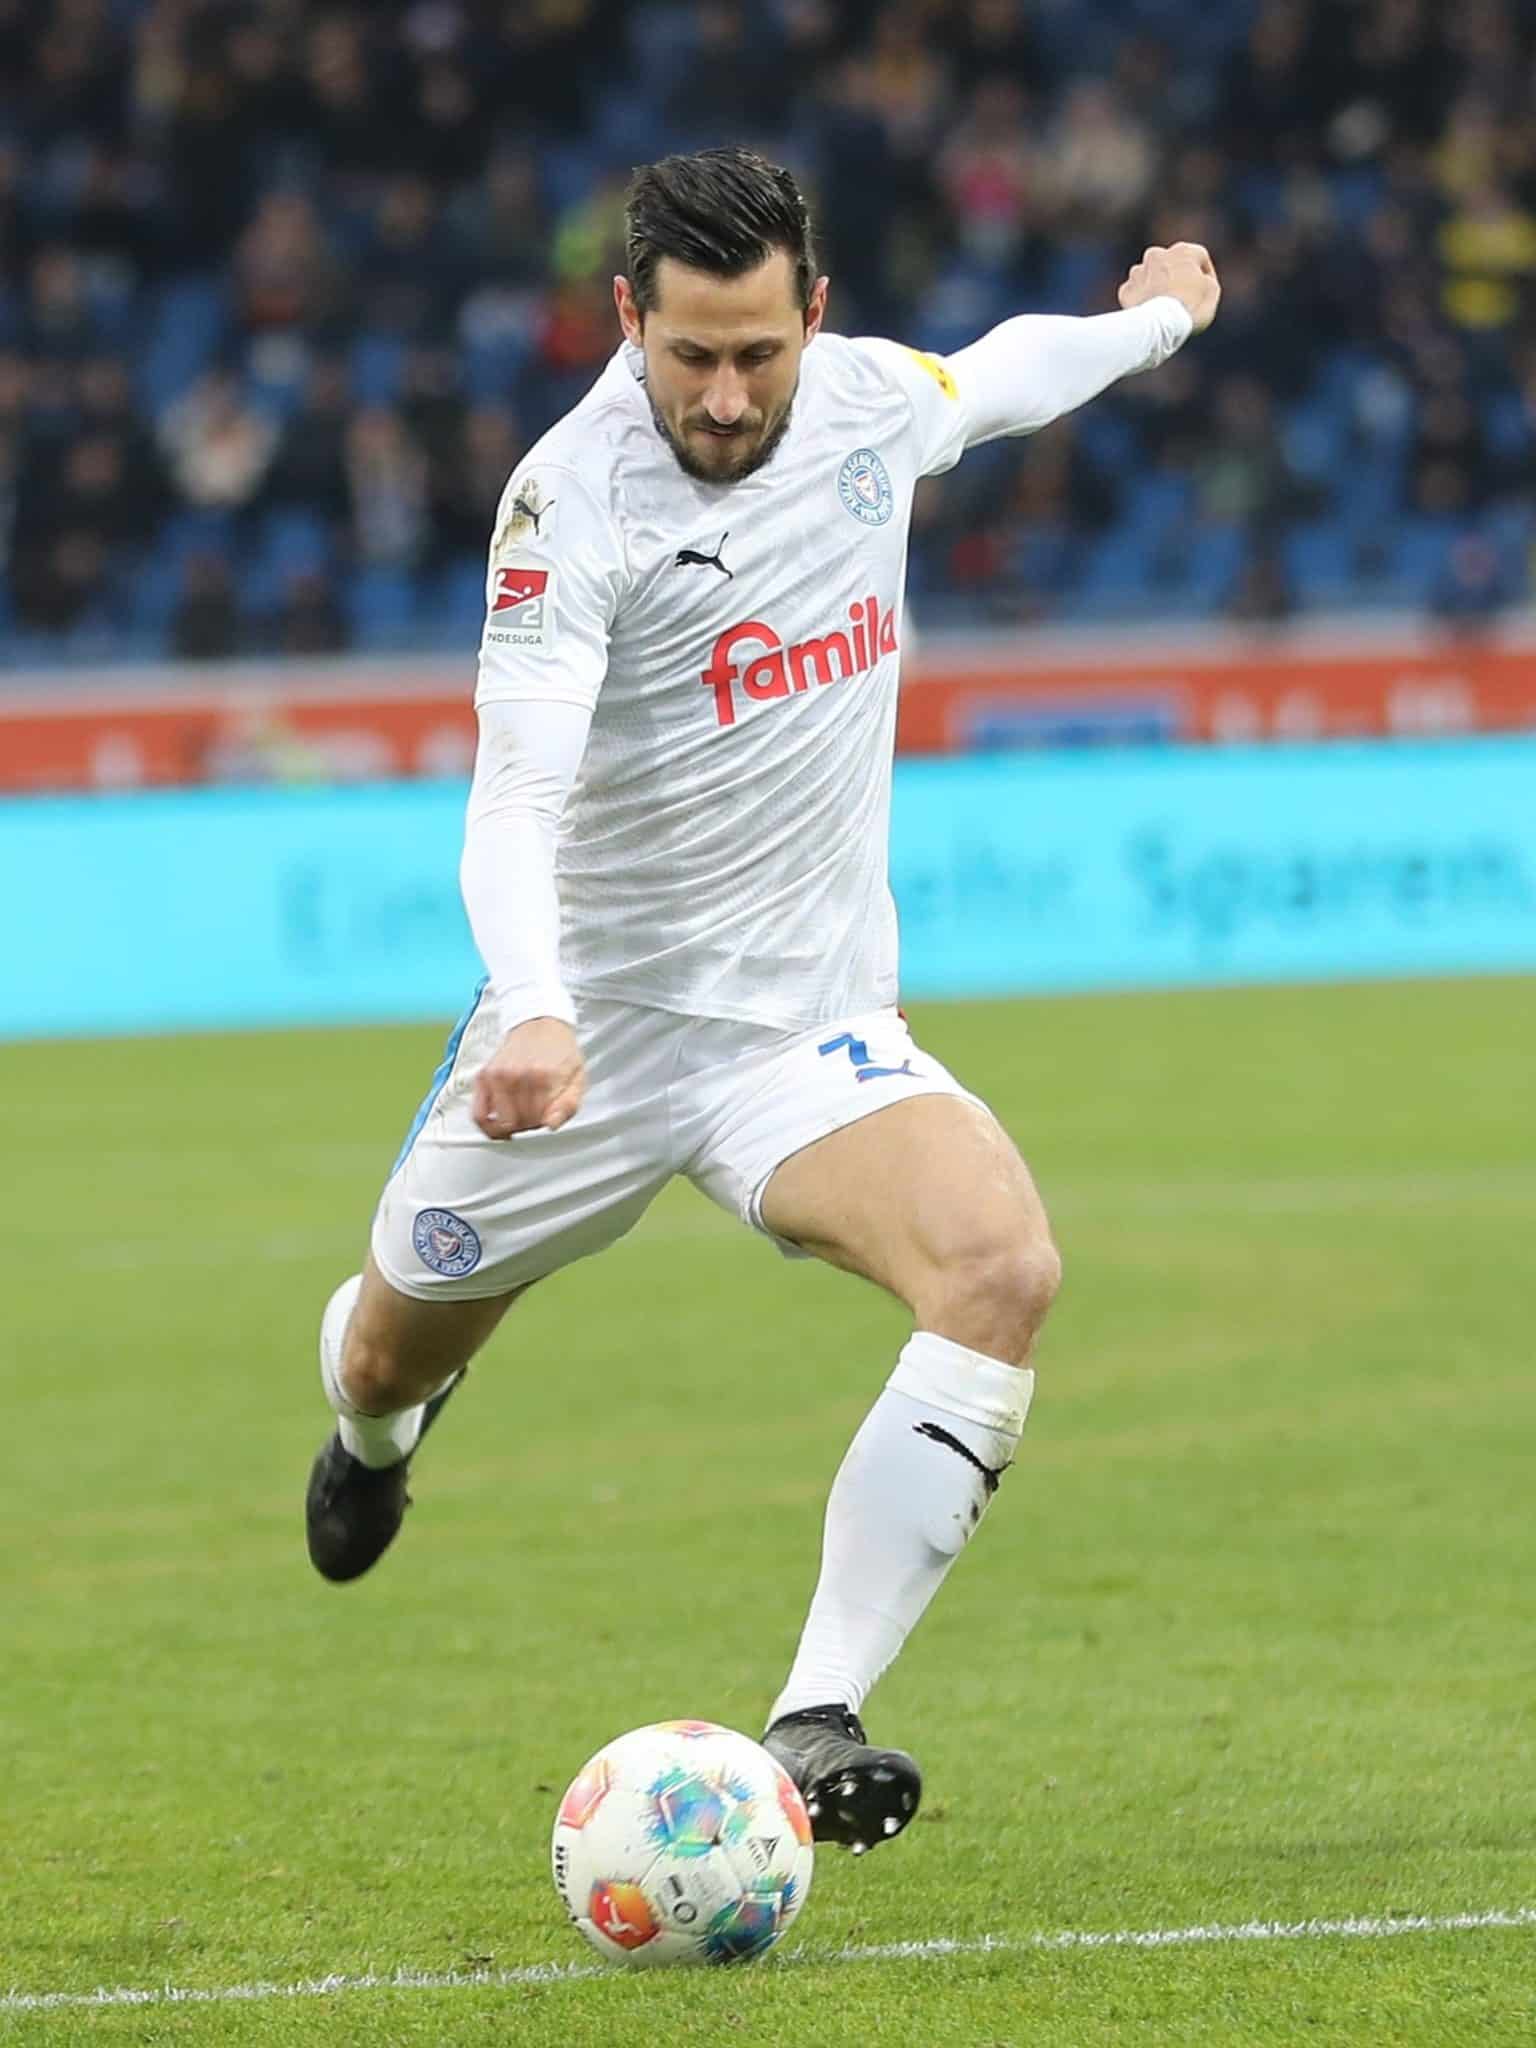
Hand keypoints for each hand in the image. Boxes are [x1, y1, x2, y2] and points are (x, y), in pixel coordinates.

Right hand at [472, 1017, 585, 1137]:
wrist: (540, 1024)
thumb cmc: (561, 1052)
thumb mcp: (577, 1078)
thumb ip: (569, 1105)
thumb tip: (551, 1125)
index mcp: (545, 1076)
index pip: (540, 1122)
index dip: (544, 1124)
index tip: (547, 1115)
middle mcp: (518, 1075)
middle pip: (520, 1124)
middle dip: (529, 1125)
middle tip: (535, 1113)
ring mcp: (498, 1076)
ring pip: (500, 1123)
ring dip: (511, 1124)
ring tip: (520, 1114)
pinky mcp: (483, 1076)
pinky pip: (478, 1114)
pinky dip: (486, 1125)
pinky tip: (498, 1124)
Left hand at [1118, 242, 1220, 332]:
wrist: (1161, 327)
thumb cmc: (1191, 307)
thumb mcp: (1212, 291)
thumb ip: (1207, 278)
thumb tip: (1199, 279)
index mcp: (1182, 251)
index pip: (1198, 258)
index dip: (1204, 275)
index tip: (1204, 291)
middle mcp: (1157, 255)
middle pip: (1170, 265)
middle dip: (1176, 278)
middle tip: (1182, 299)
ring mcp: (1138, 272)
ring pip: (1150, 277)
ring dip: (1156, 287)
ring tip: (1163, 308)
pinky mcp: (1126, 290)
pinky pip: (1135, 293)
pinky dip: (1141, 301)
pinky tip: (1149, 313)